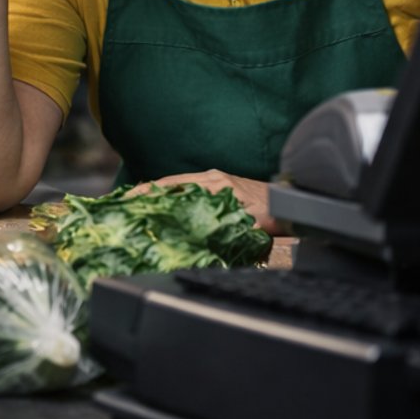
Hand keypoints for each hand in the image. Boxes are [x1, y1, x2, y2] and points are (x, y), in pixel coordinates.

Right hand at [126, 169, 278, 234]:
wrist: (296, 204)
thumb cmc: (275, 215)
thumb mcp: (247, 227)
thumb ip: (221, 230)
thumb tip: (195, 240)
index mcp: (214, 185)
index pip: (172, 186)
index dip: (148, 193)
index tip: (128, 199)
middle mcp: (212, 178)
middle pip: (170, 183)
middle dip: (145, 192)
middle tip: (123, 202)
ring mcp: (216, 179)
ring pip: (179, 184)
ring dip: (157, 193)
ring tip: (137, 203)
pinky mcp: (222, 184)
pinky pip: (190, 187)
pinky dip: (173, 193)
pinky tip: (165, 203)